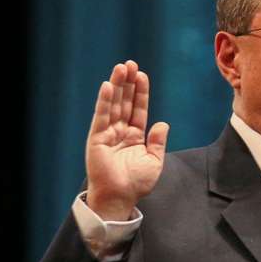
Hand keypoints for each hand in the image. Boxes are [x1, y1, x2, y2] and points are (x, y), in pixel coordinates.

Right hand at [85, 60, 169, 219]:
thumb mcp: (154, 161)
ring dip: (117, 86)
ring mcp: (108, 133)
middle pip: (124, 102)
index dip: (140, 92)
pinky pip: (101, 116)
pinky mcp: (97, 138)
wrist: (120, 197)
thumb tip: (163, 124)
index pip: (138, 109)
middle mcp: (120, 132)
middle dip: (128, 83)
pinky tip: (109, 86)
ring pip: (114, 105)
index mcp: (135, 136)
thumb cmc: (136, 183)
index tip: (142, 75)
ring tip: (121, 68)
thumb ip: (158, 142)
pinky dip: (105, 101)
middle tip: (130, 64)